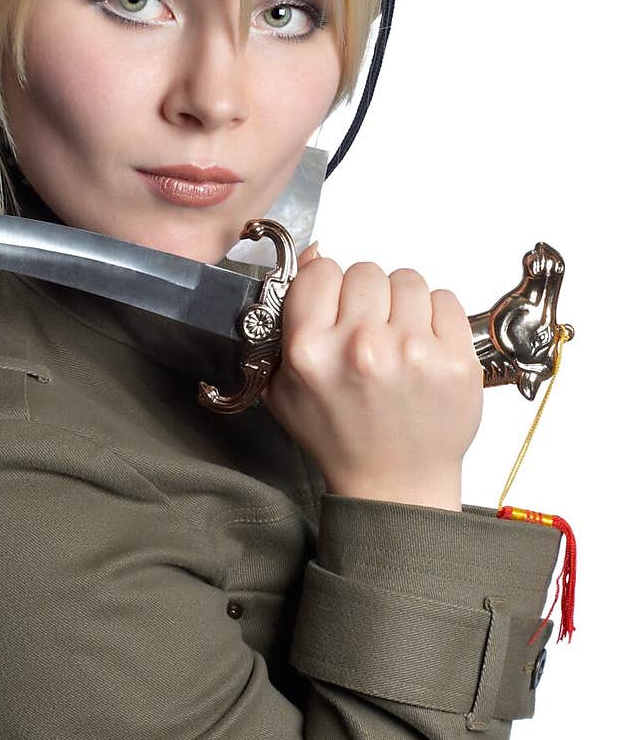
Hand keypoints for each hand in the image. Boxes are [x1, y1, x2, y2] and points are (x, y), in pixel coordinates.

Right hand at [259, 244, 483, 510]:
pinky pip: (446, 300)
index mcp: (311, 351)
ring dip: (403, 303)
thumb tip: (314, 257)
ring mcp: (412, 352)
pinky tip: (423, 348)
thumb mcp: (285, 385)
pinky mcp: (455, 360)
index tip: (335, 307)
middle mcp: (360, 347)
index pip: (322, 271)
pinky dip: (435, 317)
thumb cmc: (340, 435)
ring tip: (399, 339)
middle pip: (367, 271)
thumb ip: (288, 319)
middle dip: (368, 296)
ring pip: (408, 280)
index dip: (328, 286)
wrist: (394, 482)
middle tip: (370, 329)